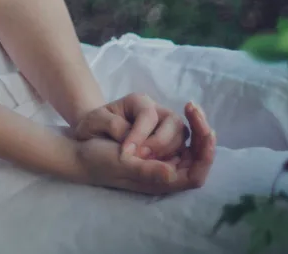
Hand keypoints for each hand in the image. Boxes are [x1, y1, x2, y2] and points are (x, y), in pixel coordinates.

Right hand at [73, 102, 215, 194]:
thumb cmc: (99, 161)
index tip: (208, 131)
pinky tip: (181, 108)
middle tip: (192, 107)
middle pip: (197, 154)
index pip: (195, 175)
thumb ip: (146, 170)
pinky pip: (174, 127)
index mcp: (160, 181)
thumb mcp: (120, 164)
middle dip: (198, 132)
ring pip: (185, 137)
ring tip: (154, 120)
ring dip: (176, 126)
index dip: (206, 155)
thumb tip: (171, 174)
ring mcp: (161, 152)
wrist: (79, 149)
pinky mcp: (153, 136)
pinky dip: (179, 118)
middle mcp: (165, 167)